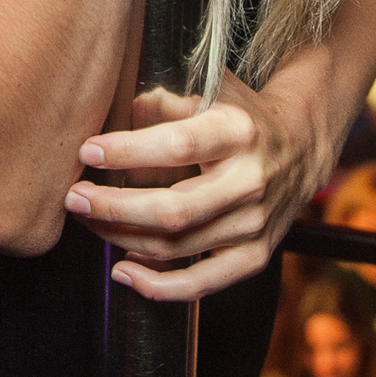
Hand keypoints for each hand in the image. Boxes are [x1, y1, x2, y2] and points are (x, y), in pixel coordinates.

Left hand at [63, 66, 327, 300]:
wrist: (300, 146)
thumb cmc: (240, 115)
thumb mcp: (212, 91)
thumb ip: (168, 99)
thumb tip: (125, 106)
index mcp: (238, 132)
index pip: (177, 146)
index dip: (128, 152)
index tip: (88, 151)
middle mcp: (250, 181)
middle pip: (174, 209)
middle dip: (114, 207)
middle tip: (75, 198)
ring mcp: (255, 224)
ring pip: (179, 246)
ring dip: (124, 239)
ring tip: (88, 222)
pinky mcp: (256, 255)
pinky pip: (204, 283)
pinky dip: (160, 286)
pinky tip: (123, 272)